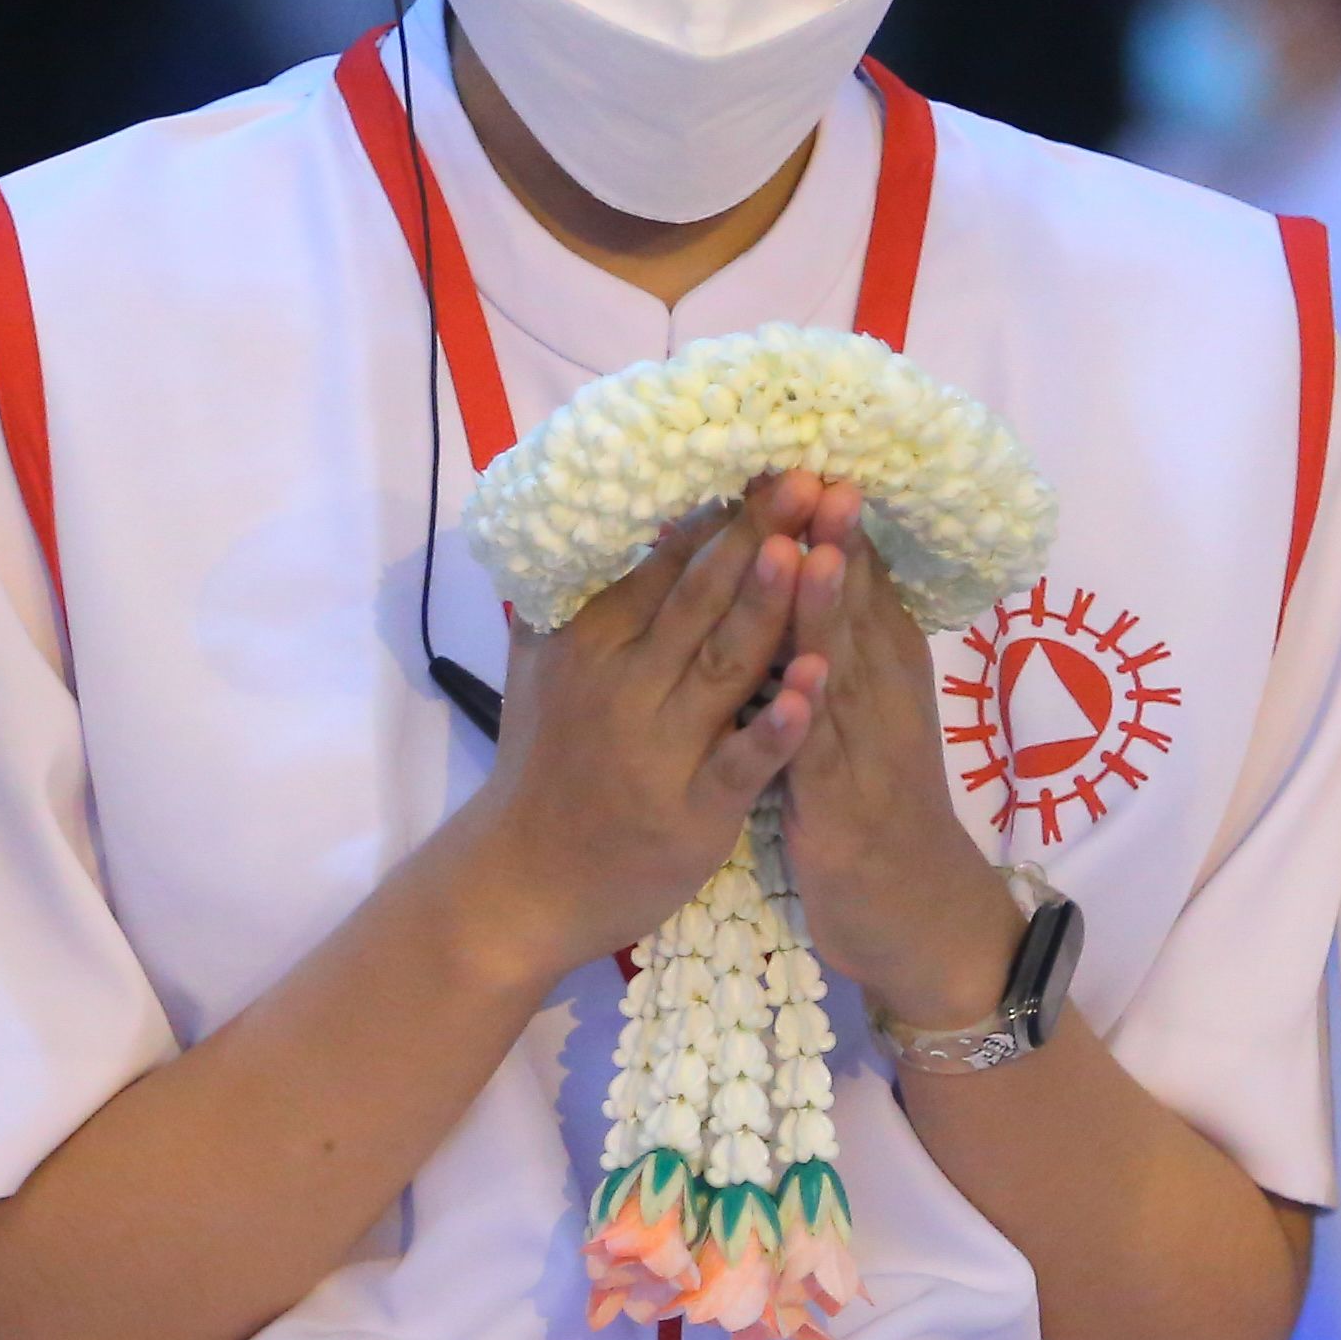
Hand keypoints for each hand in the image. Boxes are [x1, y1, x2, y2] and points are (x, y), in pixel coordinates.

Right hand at [438, 477, 825, 995]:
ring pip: (725, 665)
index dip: (721, 512)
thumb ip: (569, 596)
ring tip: (816, 550)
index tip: (771, 460)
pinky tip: (816, 687)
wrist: (523, 880)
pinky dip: (779, 723)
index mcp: (591, 640)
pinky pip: (742, 760)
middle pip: (701, 597)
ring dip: (773, 606)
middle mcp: (624, 683)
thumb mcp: (540, 667)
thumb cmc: (544, 764)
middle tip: (811, 476)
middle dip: (759, 535)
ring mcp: (660, 746)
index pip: (664, 561)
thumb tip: (582, 517)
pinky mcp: (693, 809)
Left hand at [770, 482, 1024, 1032]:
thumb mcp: (856, 707)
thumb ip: (832, 637)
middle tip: (816, 461)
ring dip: (833, 603)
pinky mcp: (844, 805)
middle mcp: (881, 693)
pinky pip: (826, 749)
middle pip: (857, 603)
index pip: (858, 575)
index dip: (830, 515)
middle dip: (834, 534)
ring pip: (846, 663)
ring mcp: (866, 747)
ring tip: (819, 539)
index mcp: (881, 665)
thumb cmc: (876, 803)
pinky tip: (807, 670)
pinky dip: (817, 706)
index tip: (800, 445)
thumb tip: (795, 560)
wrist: (917, 911)